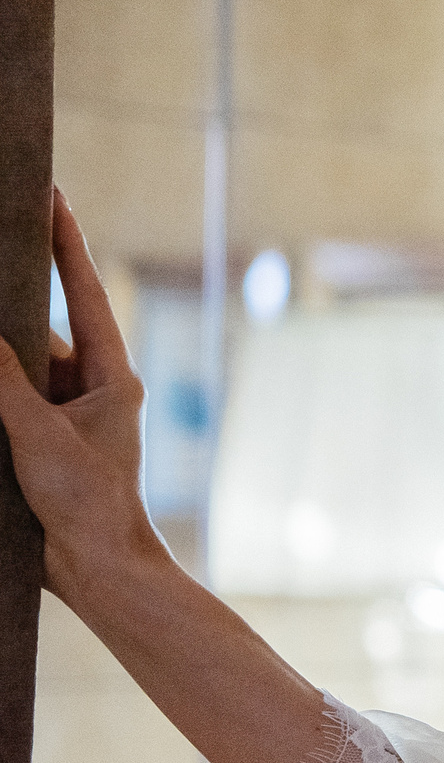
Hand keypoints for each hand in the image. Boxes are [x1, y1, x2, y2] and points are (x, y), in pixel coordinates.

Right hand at [0, 191, 163, 601]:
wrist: (95, 565)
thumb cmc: (84, 499)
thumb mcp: (35, 432)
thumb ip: (4, 382)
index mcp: (113, 375)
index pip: (86, 295)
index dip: (66, 245)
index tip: (52, 198)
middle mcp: (94, 387)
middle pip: (43, 331)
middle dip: (10, 309)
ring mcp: (70, 412)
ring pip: (20, 367)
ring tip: (6, 407)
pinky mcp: (46, 439)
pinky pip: (10, 401)